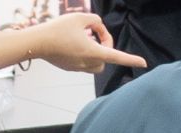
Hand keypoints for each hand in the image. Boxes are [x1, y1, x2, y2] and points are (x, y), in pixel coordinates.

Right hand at [21, 13, 145, 72]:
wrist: (36, 43)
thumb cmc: (58, 29)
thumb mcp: (80, 17)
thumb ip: (95, 20)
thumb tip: (97, 27)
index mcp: (91, 51)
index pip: (116, 56)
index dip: (131, 59)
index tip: (144, 63)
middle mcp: (86, 63)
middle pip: (106, 60)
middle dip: (106, 49)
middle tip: (96, 34)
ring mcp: (77, 67)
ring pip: (95, 63)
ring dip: (96, 52)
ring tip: (86, 38)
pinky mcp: (69, 67)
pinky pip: (83, 63)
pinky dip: (85, 53)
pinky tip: (74, 42)